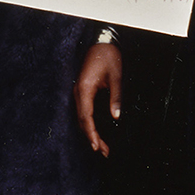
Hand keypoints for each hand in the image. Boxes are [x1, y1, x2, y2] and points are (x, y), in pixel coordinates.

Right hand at [74, 43, 121, 157]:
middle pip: (83, 121)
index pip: (86, 116)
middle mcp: (78, 92)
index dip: (91, 133)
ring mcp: (79, 92)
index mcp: (85, 89)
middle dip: (92, 137)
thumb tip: (116, 117)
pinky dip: (89, 124)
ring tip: (102, 147)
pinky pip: (84, 112)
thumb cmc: (108, 57)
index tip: (96, 145)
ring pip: (82, 118)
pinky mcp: (82, 92)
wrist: (101, 43)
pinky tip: (96, 132)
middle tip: (103, 152)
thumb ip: (115, 97)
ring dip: (90, 133)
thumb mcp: (116, 77)